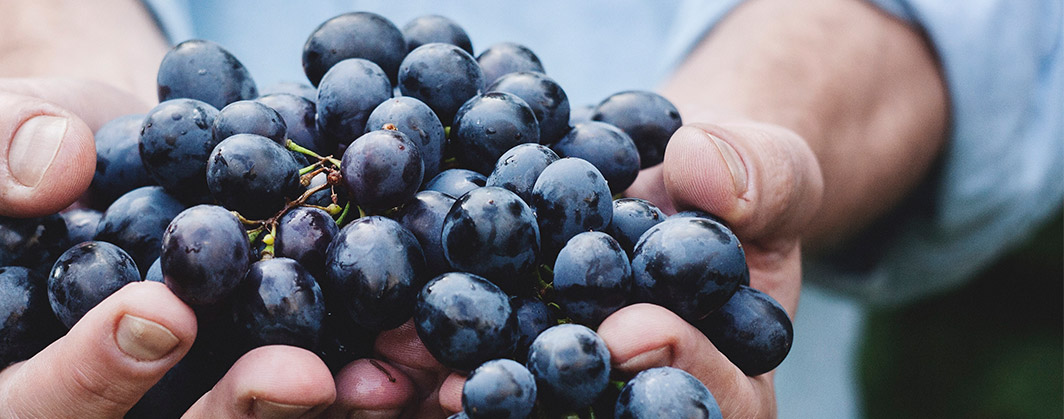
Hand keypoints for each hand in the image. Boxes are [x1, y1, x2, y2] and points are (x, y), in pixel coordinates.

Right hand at [0, 77, 422, 417]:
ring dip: (342, 407)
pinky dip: (396, 377)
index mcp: (39, 379)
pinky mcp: (303, 375)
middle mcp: (139, 411)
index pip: (51, 402)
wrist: (150, 148)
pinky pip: (347, 393)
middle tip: (305, 373)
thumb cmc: (51, 145)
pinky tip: (445, 360)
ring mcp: (223, 397)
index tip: (161, 312)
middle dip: (246, 411)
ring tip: (396, 371)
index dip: (101, 370)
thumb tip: (49, 169)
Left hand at [348, 115, 822, 417]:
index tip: (634, 329)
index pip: (710, 399)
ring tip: (404, 368)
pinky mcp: (501, 367)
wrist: (661, 186)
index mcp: (727, 388)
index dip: (681, 371)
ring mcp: (567, 395)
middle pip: (597, 418)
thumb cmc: (732, 189)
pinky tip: (375, 343)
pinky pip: (465, 369)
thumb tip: (701, 168)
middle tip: (479, 387)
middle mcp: (638, 405)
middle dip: (540, 400)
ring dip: (462, 390)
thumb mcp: (768, 172)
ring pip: (521, 404)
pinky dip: (420, 359)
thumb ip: (758, 178)